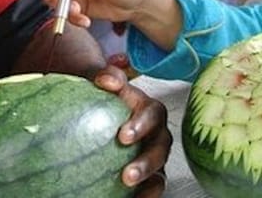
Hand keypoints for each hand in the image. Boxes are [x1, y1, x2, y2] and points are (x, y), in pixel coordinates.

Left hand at [95, 66, 171, 195]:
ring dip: (147, 181)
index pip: (152, 114)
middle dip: (146, 162)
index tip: (122, 136)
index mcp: (149, 110)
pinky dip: (147, 195)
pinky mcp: (148, 178)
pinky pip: (153, 189)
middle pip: (160, 148)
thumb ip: (107, 75)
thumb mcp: (104, 82)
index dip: (141, 125)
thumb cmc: (107, 98)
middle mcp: (156, 135)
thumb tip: (105, 79)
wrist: (100, 114)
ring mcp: (154, 157)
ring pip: (160, 172)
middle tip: (127, 174)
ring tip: (128, 186)